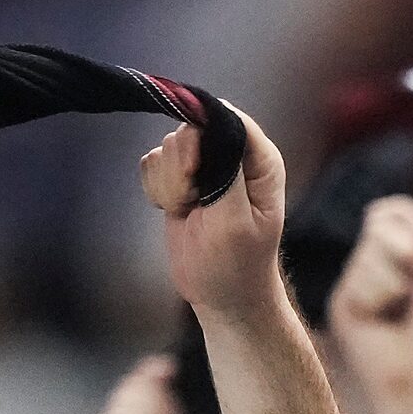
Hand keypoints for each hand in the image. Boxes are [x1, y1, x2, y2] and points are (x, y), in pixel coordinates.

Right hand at [141, 107, 290, 321]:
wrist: (223, 296)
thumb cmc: (236, 265)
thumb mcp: (234, 220)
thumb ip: (224, 169)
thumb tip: (208, 124)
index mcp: (260, 160)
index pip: (225, 117)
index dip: (199, 135)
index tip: (192, 171)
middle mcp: (234, 155)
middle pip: (189, 129)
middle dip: (181, 168)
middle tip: (193, 202)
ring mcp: (206, 165)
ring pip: (166, 147)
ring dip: (169, 185)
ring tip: (189, 212)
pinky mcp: (181, 178)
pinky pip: (152, 164)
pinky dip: (158, 191)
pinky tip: (177, 212)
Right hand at [330, 195, 412, 406]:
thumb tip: (380, 212)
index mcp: (403, 255)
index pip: (391, 212)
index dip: (404, 214)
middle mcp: (377, 265)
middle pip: (378, 226)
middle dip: (405, 252)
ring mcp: (356, 282)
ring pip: (367, 253)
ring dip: (394, 283)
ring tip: (399, 313)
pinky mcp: (341, 302)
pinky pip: (357, 281)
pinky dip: (378, 299)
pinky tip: (380, 323)